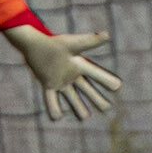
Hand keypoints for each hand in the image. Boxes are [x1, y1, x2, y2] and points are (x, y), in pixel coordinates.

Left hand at [3, 23, 122, 120]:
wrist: (34, 44)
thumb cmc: (55, 43)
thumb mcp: (74, 44)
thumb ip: (90, 41)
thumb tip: (107, 35)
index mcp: (80, 64)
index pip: (97, 74)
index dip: (107, 80)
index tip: (117, 86)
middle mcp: (72, 74)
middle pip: (88, 90)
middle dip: (97, 99)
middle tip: (107, 108)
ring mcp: (61, 81)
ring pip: (72, 98)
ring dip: (78, 108)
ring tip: (85, 117)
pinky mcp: (49, 85)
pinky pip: (52, 100)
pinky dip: (54, 109)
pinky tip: (57, 117)